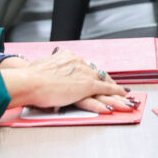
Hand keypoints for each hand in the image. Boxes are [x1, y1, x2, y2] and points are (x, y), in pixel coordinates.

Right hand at [2, 49, 133, 112]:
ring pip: (106, 84)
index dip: (96, 76)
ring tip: (128, 99)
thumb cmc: (29, 77)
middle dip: (110, 84)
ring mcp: (84, 74)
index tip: (101, 80)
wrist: (29, 81)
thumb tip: (46, 70)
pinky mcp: (87, 85)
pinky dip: (116, 94)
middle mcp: (79, 63)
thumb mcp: (40, 67)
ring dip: (117, 93)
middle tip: (121, 91)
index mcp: (68, 57)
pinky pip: (105, 90)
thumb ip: (48, 68)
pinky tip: (123, 97)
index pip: (87, 68)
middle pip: (99, 75)